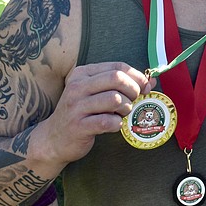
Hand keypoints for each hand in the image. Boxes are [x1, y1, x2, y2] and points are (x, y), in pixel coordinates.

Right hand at [37, 62, 152, 165]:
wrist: (53, 139)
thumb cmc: (81, 113)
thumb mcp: (96, 93)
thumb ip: (121, 85)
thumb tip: (151, 80)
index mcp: (82, 74)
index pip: (117, 67)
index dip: (136, 76)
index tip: (145, 86)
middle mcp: (77, 87)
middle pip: (117, 79)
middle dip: (133, 90)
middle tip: (133, 101)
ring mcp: (76, 107)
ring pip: (115, 99)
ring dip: (126, 108)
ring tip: (122, 114)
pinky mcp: (78, 126)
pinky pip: (108, 121)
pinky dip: (117, 124)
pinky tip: (114, 125)